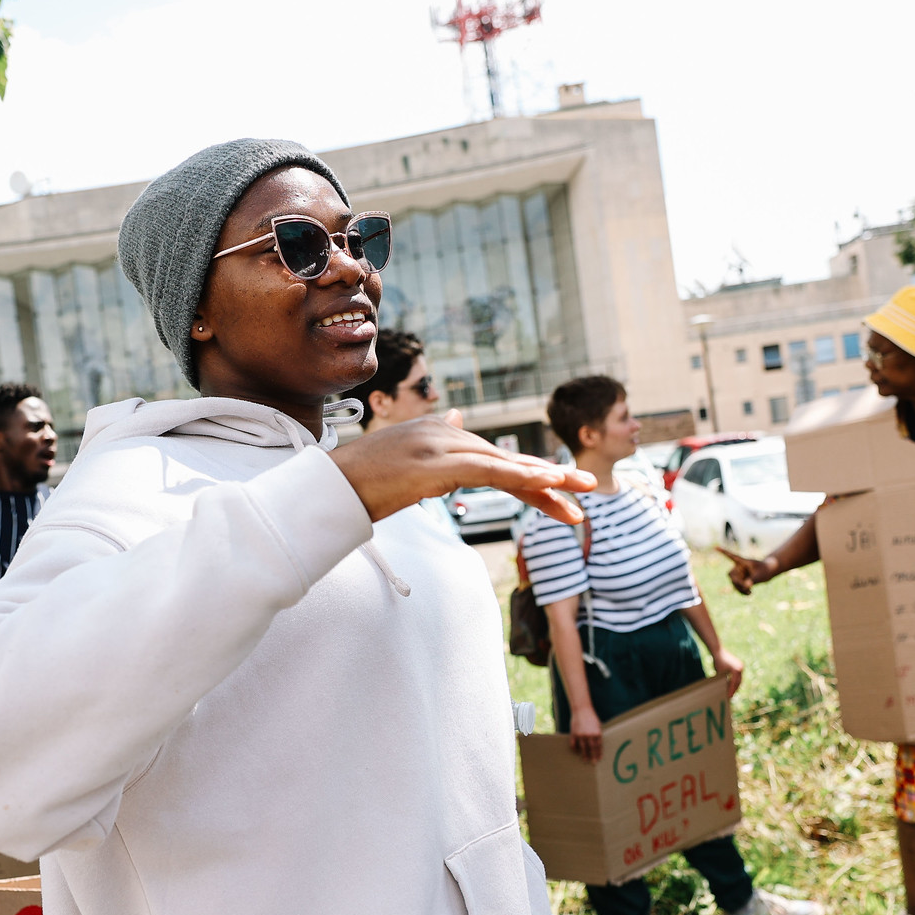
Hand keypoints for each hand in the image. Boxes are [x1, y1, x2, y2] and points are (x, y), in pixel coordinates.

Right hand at [328, 414, 593, 523]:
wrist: (327, 490)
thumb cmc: (356, 484)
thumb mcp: (401, 460)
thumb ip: (433, 448)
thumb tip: (458, 420)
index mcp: (435, 432)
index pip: (492, 457)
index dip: (526, 476)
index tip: (558, 490)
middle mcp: (442, 432)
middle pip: (506, 460)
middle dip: (548, 480)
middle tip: (587, 491)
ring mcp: (439, 445)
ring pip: (505, 465)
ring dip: (547, 481)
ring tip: (582, 494)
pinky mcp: (437, 465)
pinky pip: (490, 471)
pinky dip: (521, 477)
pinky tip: (549, 484)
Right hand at [569, 706, 603, 760]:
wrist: (581, 709)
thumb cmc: (591, 717)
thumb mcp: (598, 725)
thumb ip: (597, 734)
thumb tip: (597, 744)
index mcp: (597, 733)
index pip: (598, 746)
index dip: (599, 753)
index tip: (599, 758)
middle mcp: (589, 735)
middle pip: (592, 748)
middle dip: (593, 756)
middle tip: (593, 763)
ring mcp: (581, 735)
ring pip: (583, 748)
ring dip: (584, 755)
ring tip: (585, 760)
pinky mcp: (574, 733)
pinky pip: (574, 744)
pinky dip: (575, 748)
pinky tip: (576, 752)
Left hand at [711, 648, 743, 697]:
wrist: (718, 651)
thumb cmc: (717, 662)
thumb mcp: (719, 673)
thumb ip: (723, 681)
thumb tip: (724, 691)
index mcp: (736, 670)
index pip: (734, 683)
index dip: (731, 691)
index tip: (728, 697)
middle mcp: (740, 668)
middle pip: (738, 682)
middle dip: (734, 690)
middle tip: (730, 697)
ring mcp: (741, 666)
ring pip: (739, 680)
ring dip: (735, 686)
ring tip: (730, 693)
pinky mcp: (739, 665)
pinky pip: (738, 676)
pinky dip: (734, 681)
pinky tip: (730, 686)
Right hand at [719, 546, 771, 595]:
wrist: (767, 572)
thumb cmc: (764, 570)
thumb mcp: (760, 574)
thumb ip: (753, 580)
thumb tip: (746, 586)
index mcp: (742, 561)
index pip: (731, 556)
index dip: (723, 552)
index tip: (715, 547)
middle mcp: (738, 567)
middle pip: (731, 575)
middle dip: (737, 582)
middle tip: (746, 587)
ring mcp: (738, 574)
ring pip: (733, 582)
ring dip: (740, 588)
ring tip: (750, 592)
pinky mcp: (740, 580)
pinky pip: (737, 587)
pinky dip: (741, 591)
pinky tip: (749, 594)